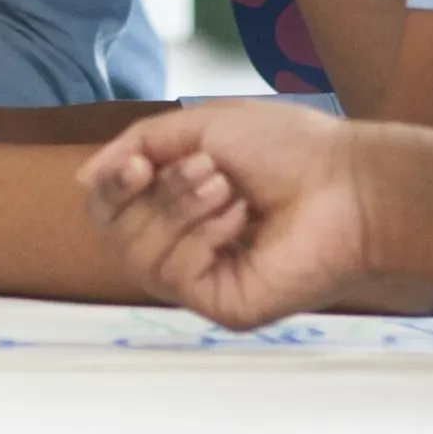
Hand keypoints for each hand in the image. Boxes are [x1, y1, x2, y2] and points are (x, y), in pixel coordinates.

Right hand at [77, 99, 371, 328]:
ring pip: (140, 257)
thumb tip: (82, 180)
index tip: (137, 163)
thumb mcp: (201, 127)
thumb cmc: (290, 150)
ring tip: (228, 186)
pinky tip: (241, 218)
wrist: (350, 181)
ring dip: (180, 209)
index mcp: (176, 207)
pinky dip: (202, 237)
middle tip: (207, 168)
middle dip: (155, 195)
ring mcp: (204, 281)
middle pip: (115, 235)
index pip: (109, 210)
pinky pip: (175, 277)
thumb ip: (138, 145)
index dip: (110, 187)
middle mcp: (184, 247)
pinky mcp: (224, 306)